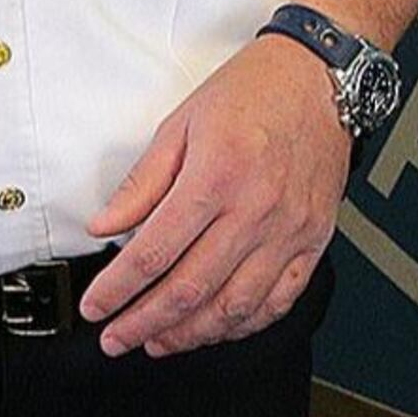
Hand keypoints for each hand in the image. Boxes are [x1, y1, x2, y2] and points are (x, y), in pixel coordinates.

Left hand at [79, 32, 349, 356]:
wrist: (321, 76)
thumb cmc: (255, 90)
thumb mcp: (182, 123)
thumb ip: (142, 182)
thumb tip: (106, 225)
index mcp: (216, 176)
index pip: (154, 253)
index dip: (118, 290)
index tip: (96, 307)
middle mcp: (255, 209)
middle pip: (190, 289)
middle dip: (143, 322)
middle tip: (116, 338)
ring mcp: (289, 230)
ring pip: (234, 306)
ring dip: (190, 334)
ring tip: (159, 340)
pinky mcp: (314, 240)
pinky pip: (278, 300)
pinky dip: (243, 325)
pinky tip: (217, 328)